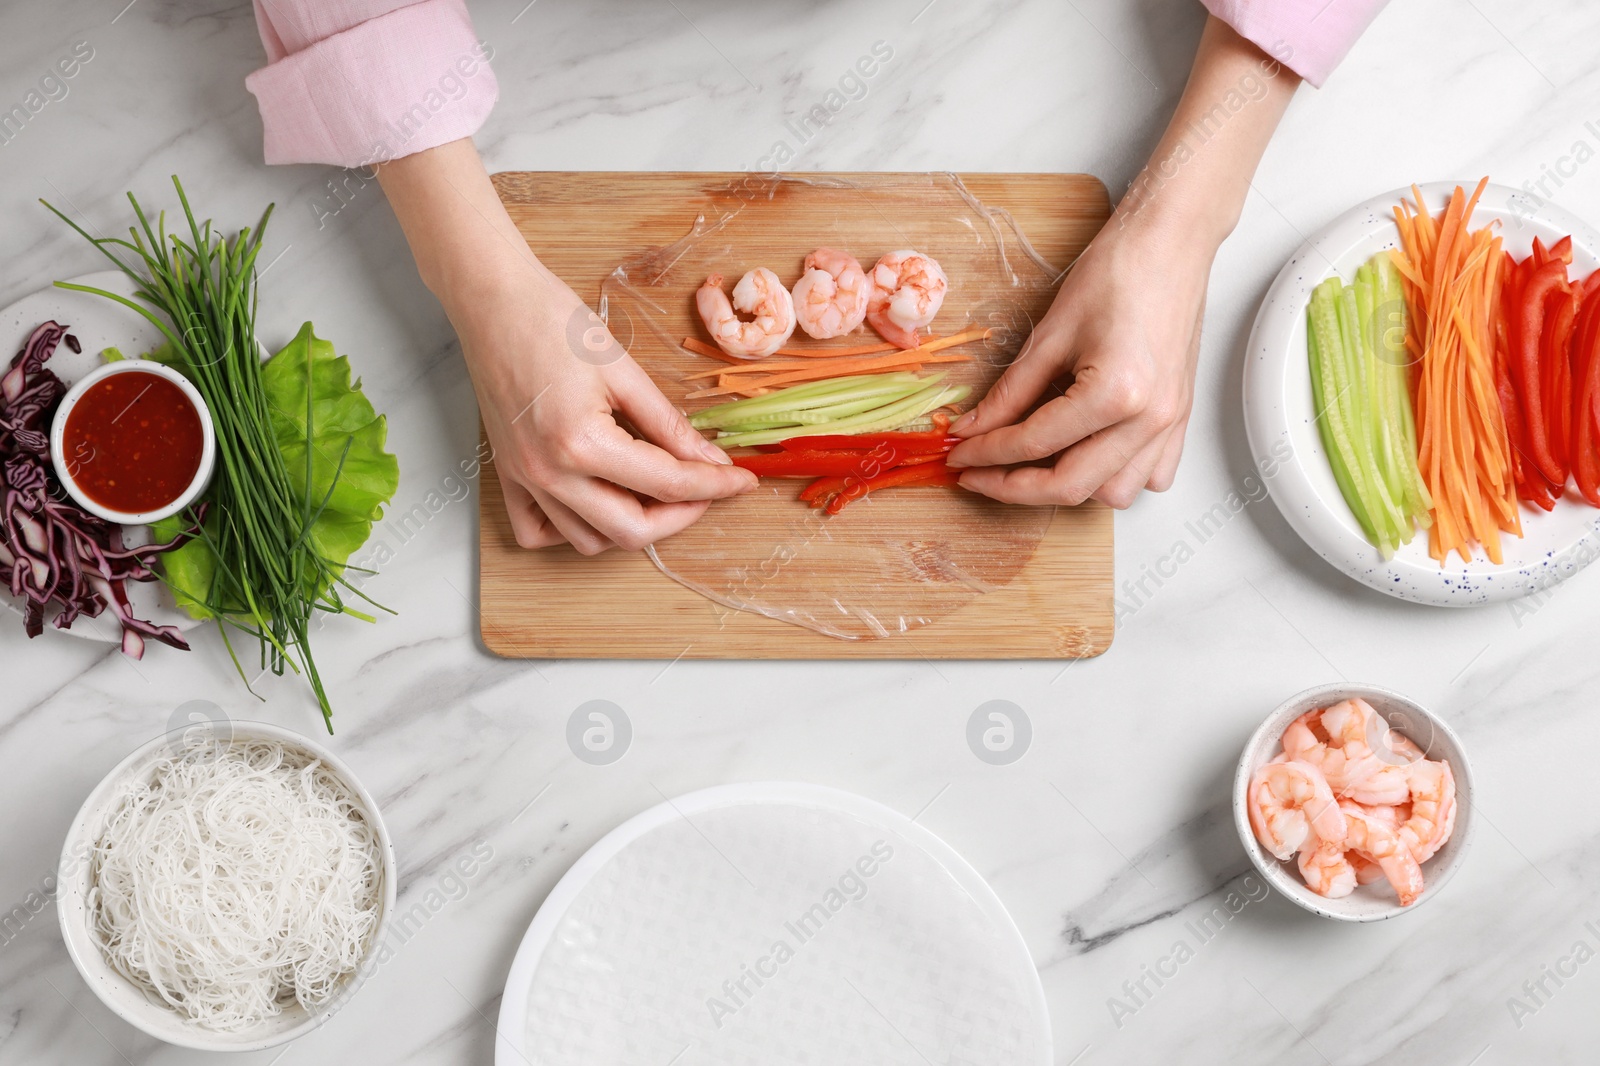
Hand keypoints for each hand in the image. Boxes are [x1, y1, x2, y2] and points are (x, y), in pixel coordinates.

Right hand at [461, 273, 757, 552]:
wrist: (492, 301)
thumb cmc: (553, 322)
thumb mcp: (624, 371)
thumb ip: (669, 425)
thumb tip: (709, 458)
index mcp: (580, 444)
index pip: (666, 484)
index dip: (713, 485)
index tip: (741, 480)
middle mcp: (548, 473)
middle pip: (630, 531)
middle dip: (680, 516)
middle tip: (705, 488)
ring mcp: (524, 479)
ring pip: (589, 541)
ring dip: (631, 526)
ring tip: (655, 490)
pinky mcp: (507, 475)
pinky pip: (538, 532)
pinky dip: (573, 529)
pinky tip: (597, 500)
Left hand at [944, 222, 1209, 507]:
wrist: (1170, 243)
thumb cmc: (1120, 271)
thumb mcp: (1050, 333)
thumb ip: (1010, 391)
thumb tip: (974, 427)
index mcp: (1118, 393)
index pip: (1035, 443)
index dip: (987, 453)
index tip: (959, 455)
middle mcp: (1150, 418)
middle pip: (1071, 485)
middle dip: (1014, 487)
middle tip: (978, 474)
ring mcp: (1170, 422)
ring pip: (1113, 493)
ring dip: (1068, 486)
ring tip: (1032, 462)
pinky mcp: (1180, 418)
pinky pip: (1149, 477)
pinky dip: (1113, 476)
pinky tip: (1086, 454)